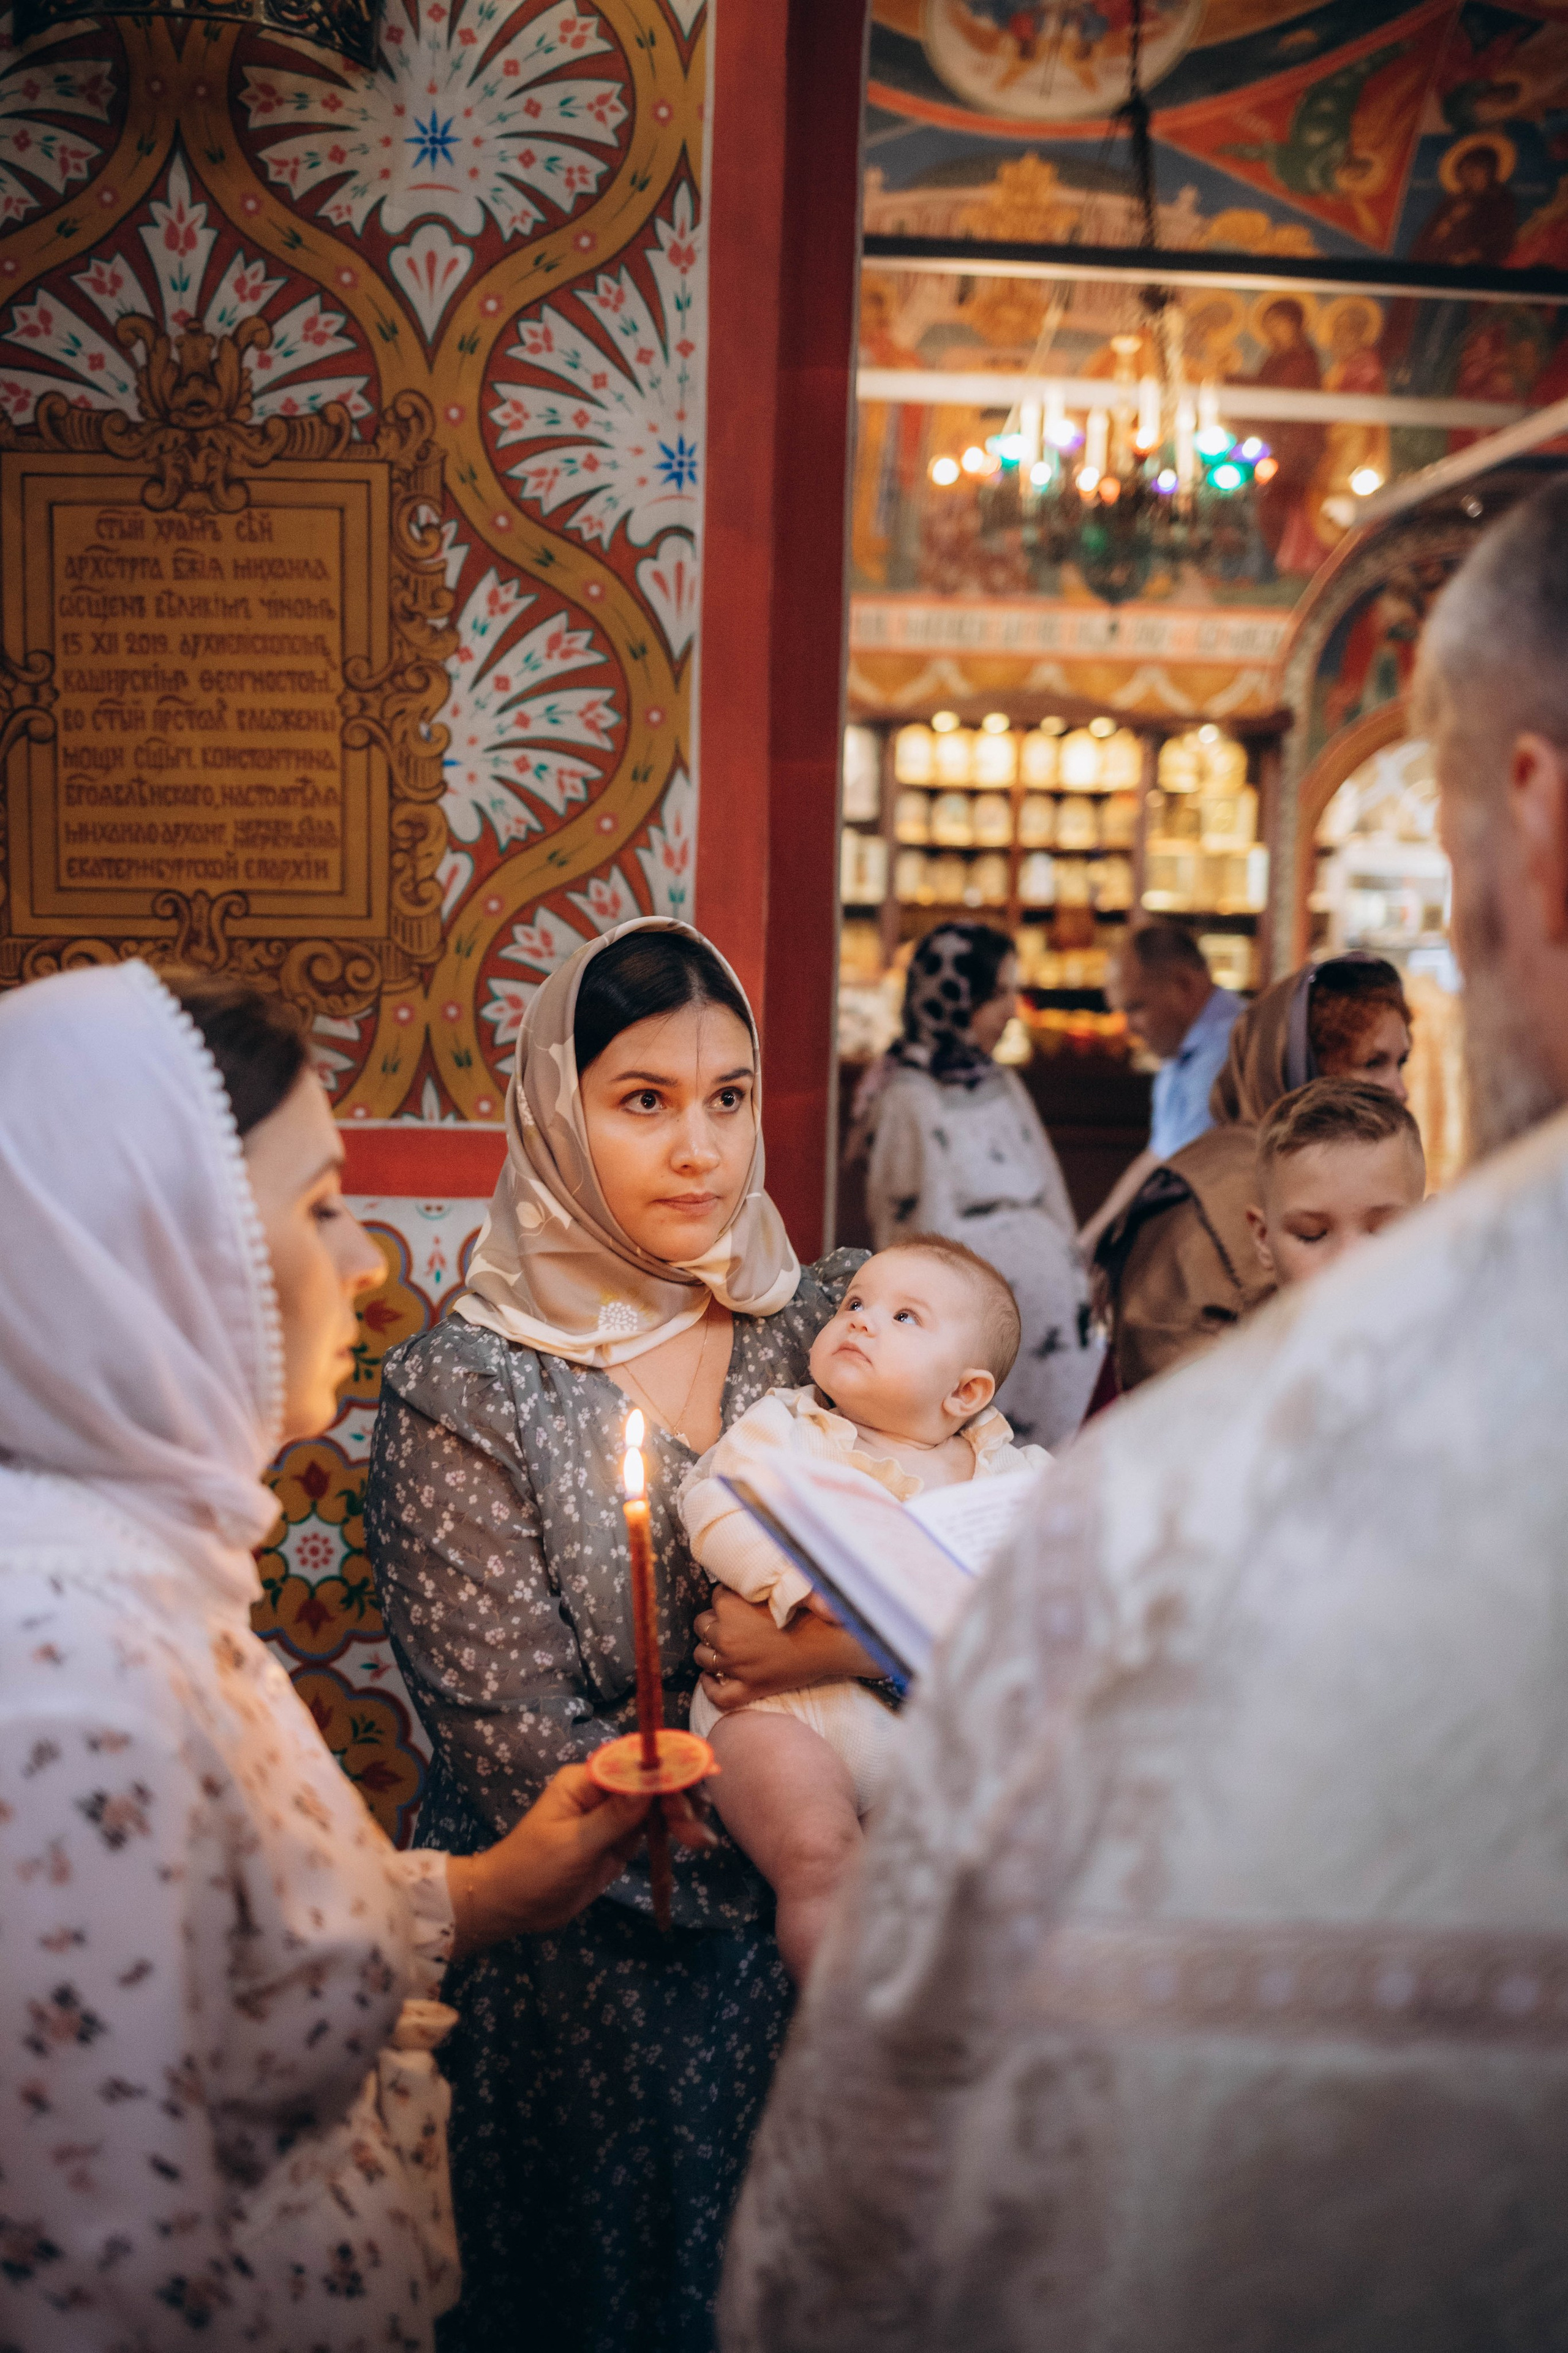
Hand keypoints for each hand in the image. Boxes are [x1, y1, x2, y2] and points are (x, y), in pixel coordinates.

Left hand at [447, 1765, 713, 1957]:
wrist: (511, 1906)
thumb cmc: (532, 1869)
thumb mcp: (574, 1844)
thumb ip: (614, 1815)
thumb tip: (651, 1781)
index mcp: (587, 1780)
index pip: (635, 1762)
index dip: (671, 1765)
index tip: (702, 1773)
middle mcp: (603, 1792)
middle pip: (653, 1783)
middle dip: (680, 1797)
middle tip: (697, 1823)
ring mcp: (613, 1817)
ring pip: (658, 1806)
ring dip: (683, 1817)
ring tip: (702, 1840)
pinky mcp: (619, 1841)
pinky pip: (653, 1830)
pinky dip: (675, 1834)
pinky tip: (696, 1841)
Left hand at [694, 1587, 878, 1713]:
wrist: (831, 1641)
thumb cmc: (809, 1610)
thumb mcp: (777, 1586)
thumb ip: (754, 1582)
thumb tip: (741, 1579)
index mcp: (730, 1606)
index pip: (716, 1597)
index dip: (728, 1599)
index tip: (742, 1603)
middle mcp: (726, 1635)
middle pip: (703, 1625)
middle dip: (714, 1623)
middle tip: (733, 1624)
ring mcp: (735, 1665)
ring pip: (702, 1657)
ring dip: (710, 1650)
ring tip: (723, 1648)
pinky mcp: (748, 1688)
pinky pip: (717, 1694)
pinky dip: (709, 1687)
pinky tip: (710, 1678)